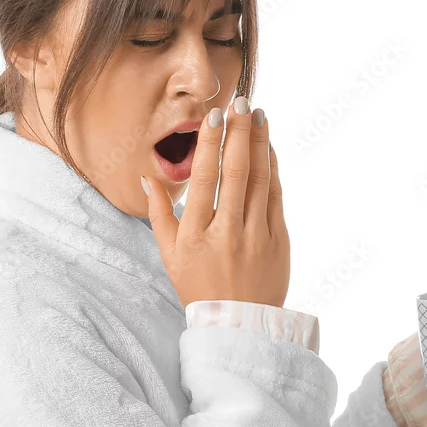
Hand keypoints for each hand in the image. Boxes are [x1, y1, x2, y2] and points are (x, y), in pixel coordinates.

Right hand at [142, 97, 290, 308]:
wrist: (240, 324)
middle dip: (239, 132)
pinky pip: (277, 196)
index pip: (203, 179)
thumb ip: (158, 215)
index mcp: (196, 235)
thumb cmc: (199, 288)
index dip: (209, 144)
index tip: (213, 116)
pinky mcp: (279, 241)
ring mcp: (256, 236)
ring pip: (261, 180)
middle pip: (236, 172)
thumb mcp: (170, 256)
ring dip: (260, 143)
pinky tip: (268, 147)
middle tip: (241, 102)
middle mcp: (227, 233)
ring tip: (258, 115)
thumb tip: (148, 176)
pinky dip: (273, 168)